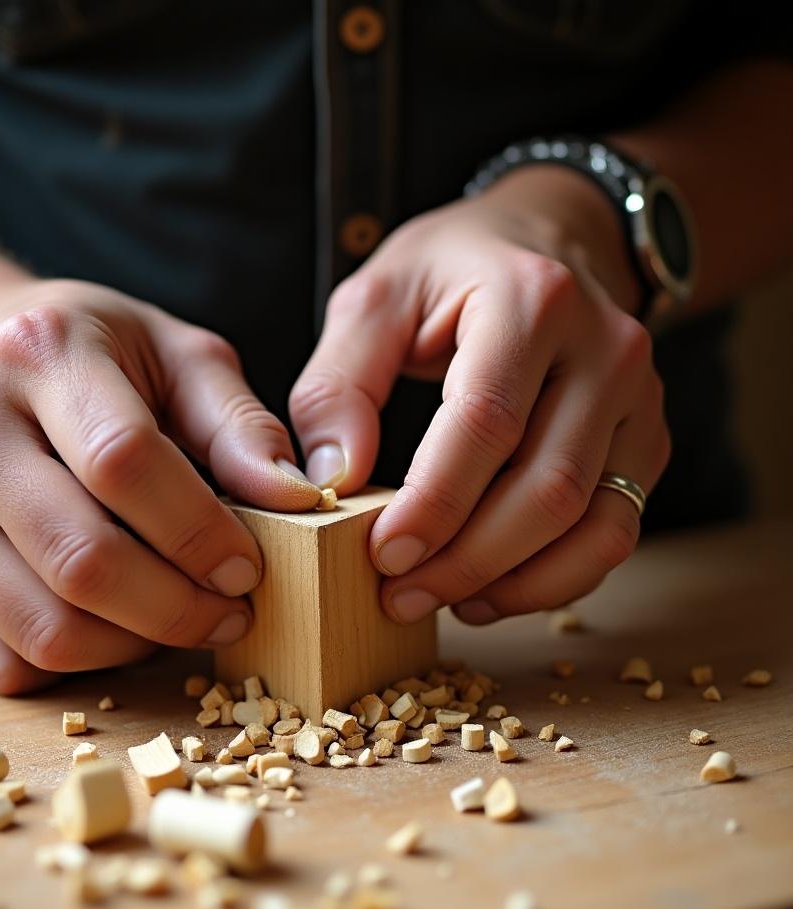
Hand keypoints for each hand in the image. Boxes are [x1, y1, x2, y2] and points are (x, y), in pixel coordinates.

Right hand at [0, 276, 320, 692]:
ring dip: (137, 647)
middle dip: (179, 609)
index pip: (124, 464)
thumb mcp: (179, 355)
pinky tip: (117, 627)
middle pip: (82, 561)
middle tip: (233, 611)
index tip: (250, 568)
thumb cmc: (93, 356)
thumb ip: (240, 425)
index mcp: (37, 356)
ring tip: (182, 617)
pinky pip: (6, 665)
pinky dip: (80, 668)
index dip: (201, 532)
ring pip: (45, 629)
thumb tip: (300, 500)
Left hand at [289, 164, 669, 625]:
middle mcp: (605, 350)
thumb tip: (333, 482)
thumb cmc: (451, 272)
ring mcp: (637, 400)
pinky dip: (553, 579)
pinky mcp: (644, 442)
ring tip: (440, 599)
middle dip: (467, 560)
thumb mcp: (375, 299)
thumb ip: (339, 384)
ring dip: (514, 582)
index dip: (435, 502)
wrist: (547, 238)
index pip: (486, 422)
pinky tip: (490, 591)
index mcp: (531, 300)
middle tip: (398, 595)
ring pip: (594, 524)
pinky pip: (614, 531)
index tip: (384, 555)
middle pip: (548, 488)